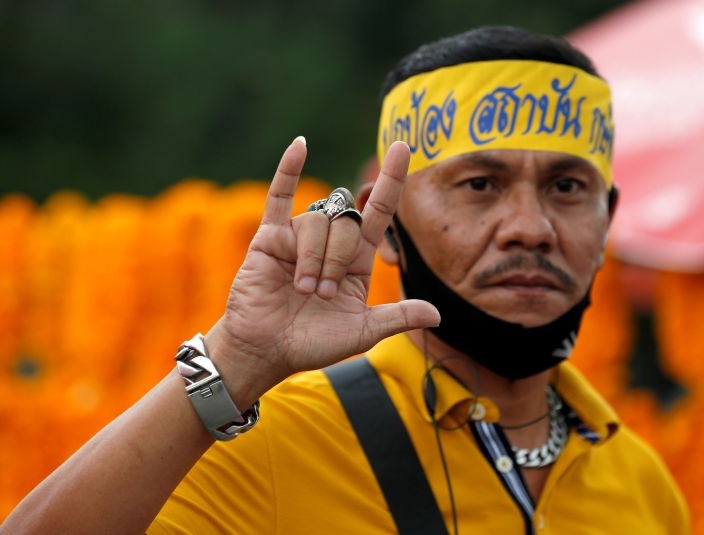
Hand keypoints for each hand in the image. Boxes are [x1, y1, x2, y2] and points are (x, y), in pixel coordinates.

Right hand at [206, 138, 439, 400]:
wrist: (266, 351)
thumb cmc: (312, 343)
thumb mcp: (362, 332)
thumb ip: (397, 317)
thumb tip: (437, 314)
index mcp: (356, 261)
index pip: (379, 212)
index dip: (392, 181)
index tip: (402, 148)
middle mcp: (330, 243)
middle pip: (347, 223)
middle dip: (338, 260)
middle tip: (322, 294)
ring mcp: (299, 236)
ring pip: (317, 221)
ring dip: (314, 259)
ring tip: (302, 289)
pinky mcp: (270, 237)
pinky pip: (279, 196)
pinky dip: (289, 170)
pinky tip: (300, 145)